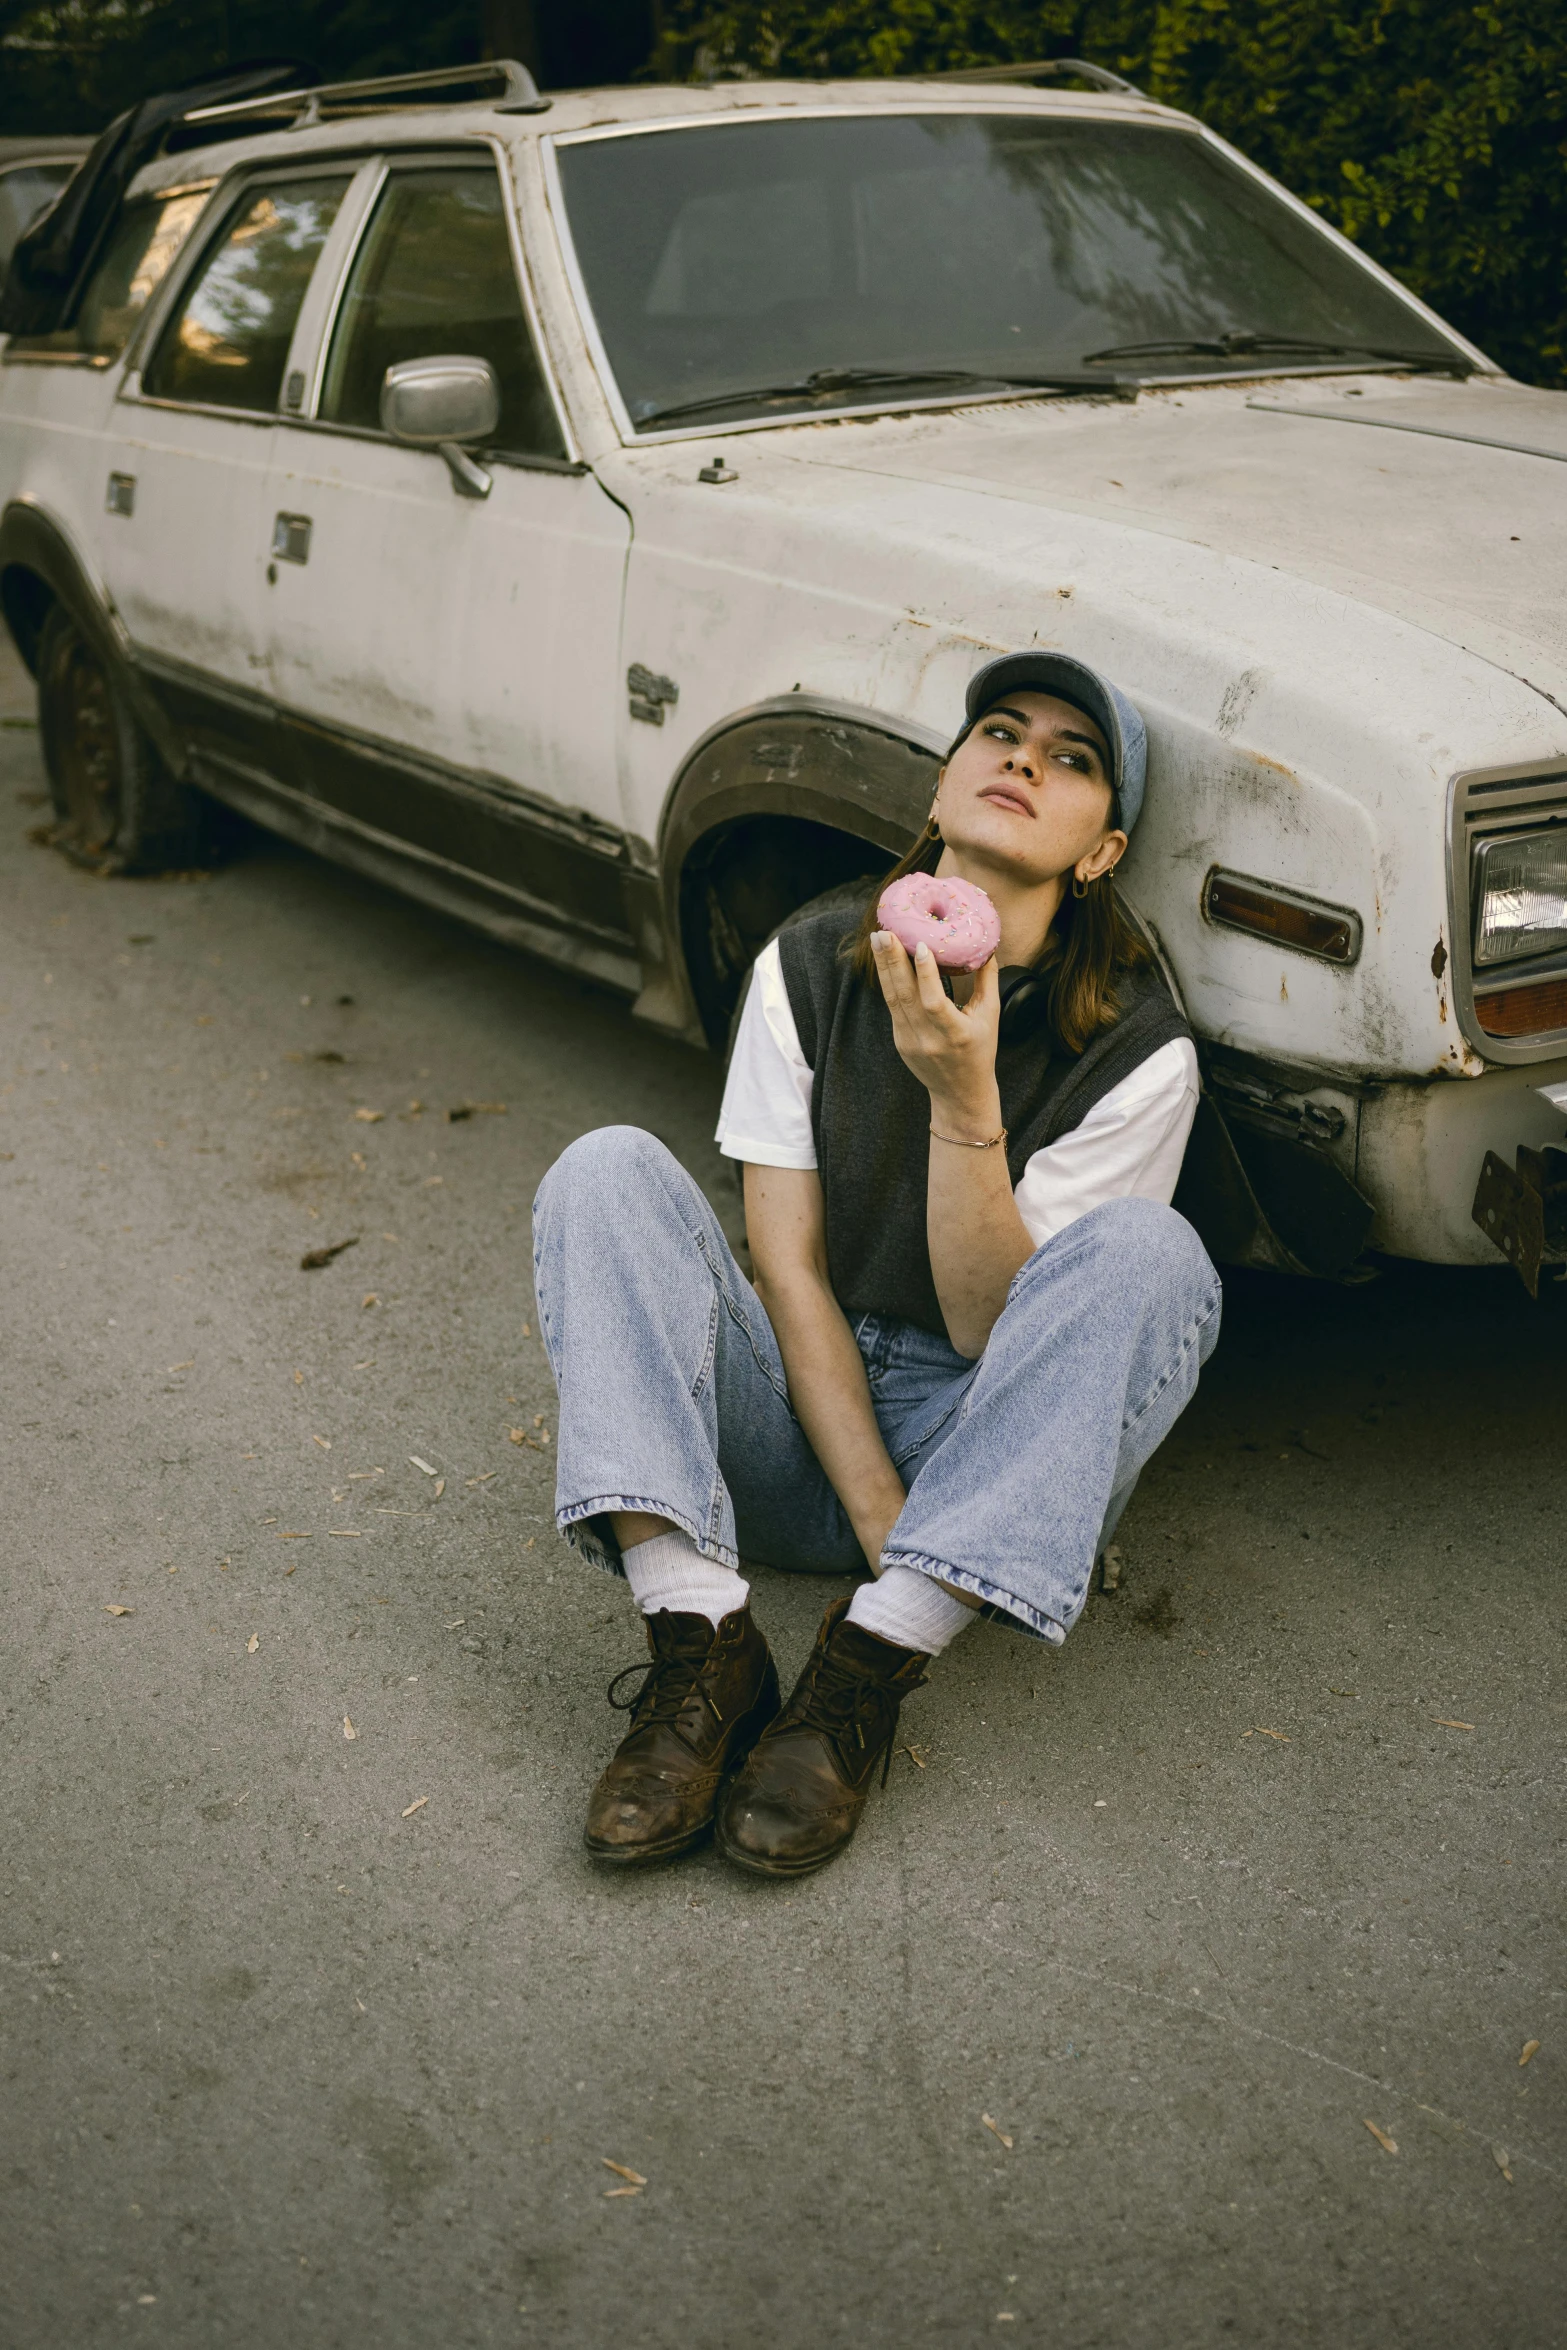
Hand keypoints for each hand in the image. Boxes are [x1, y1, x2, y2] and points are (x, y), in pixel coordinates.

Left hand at [870, 931, 1001, 1132]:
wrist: (960, 1093)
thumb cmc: (980, 1052)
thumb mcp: (990, 1017)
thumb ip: (988, 981)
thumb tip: (988, 945)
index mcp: (955, 1034)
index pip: (934, 1002)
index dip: (926, 974)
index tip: (921, 946)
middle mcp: (928, 1039)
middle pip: (905, 996)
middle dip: (893, 961)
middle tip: (885, 932)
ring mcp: (910, 1041)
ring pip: (893, 999)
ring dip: (884, 967)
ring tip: (879, 939)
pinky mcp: (899, 1041)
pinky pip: (893, 1006)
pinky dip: (888, 981)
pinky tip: (884, 960)